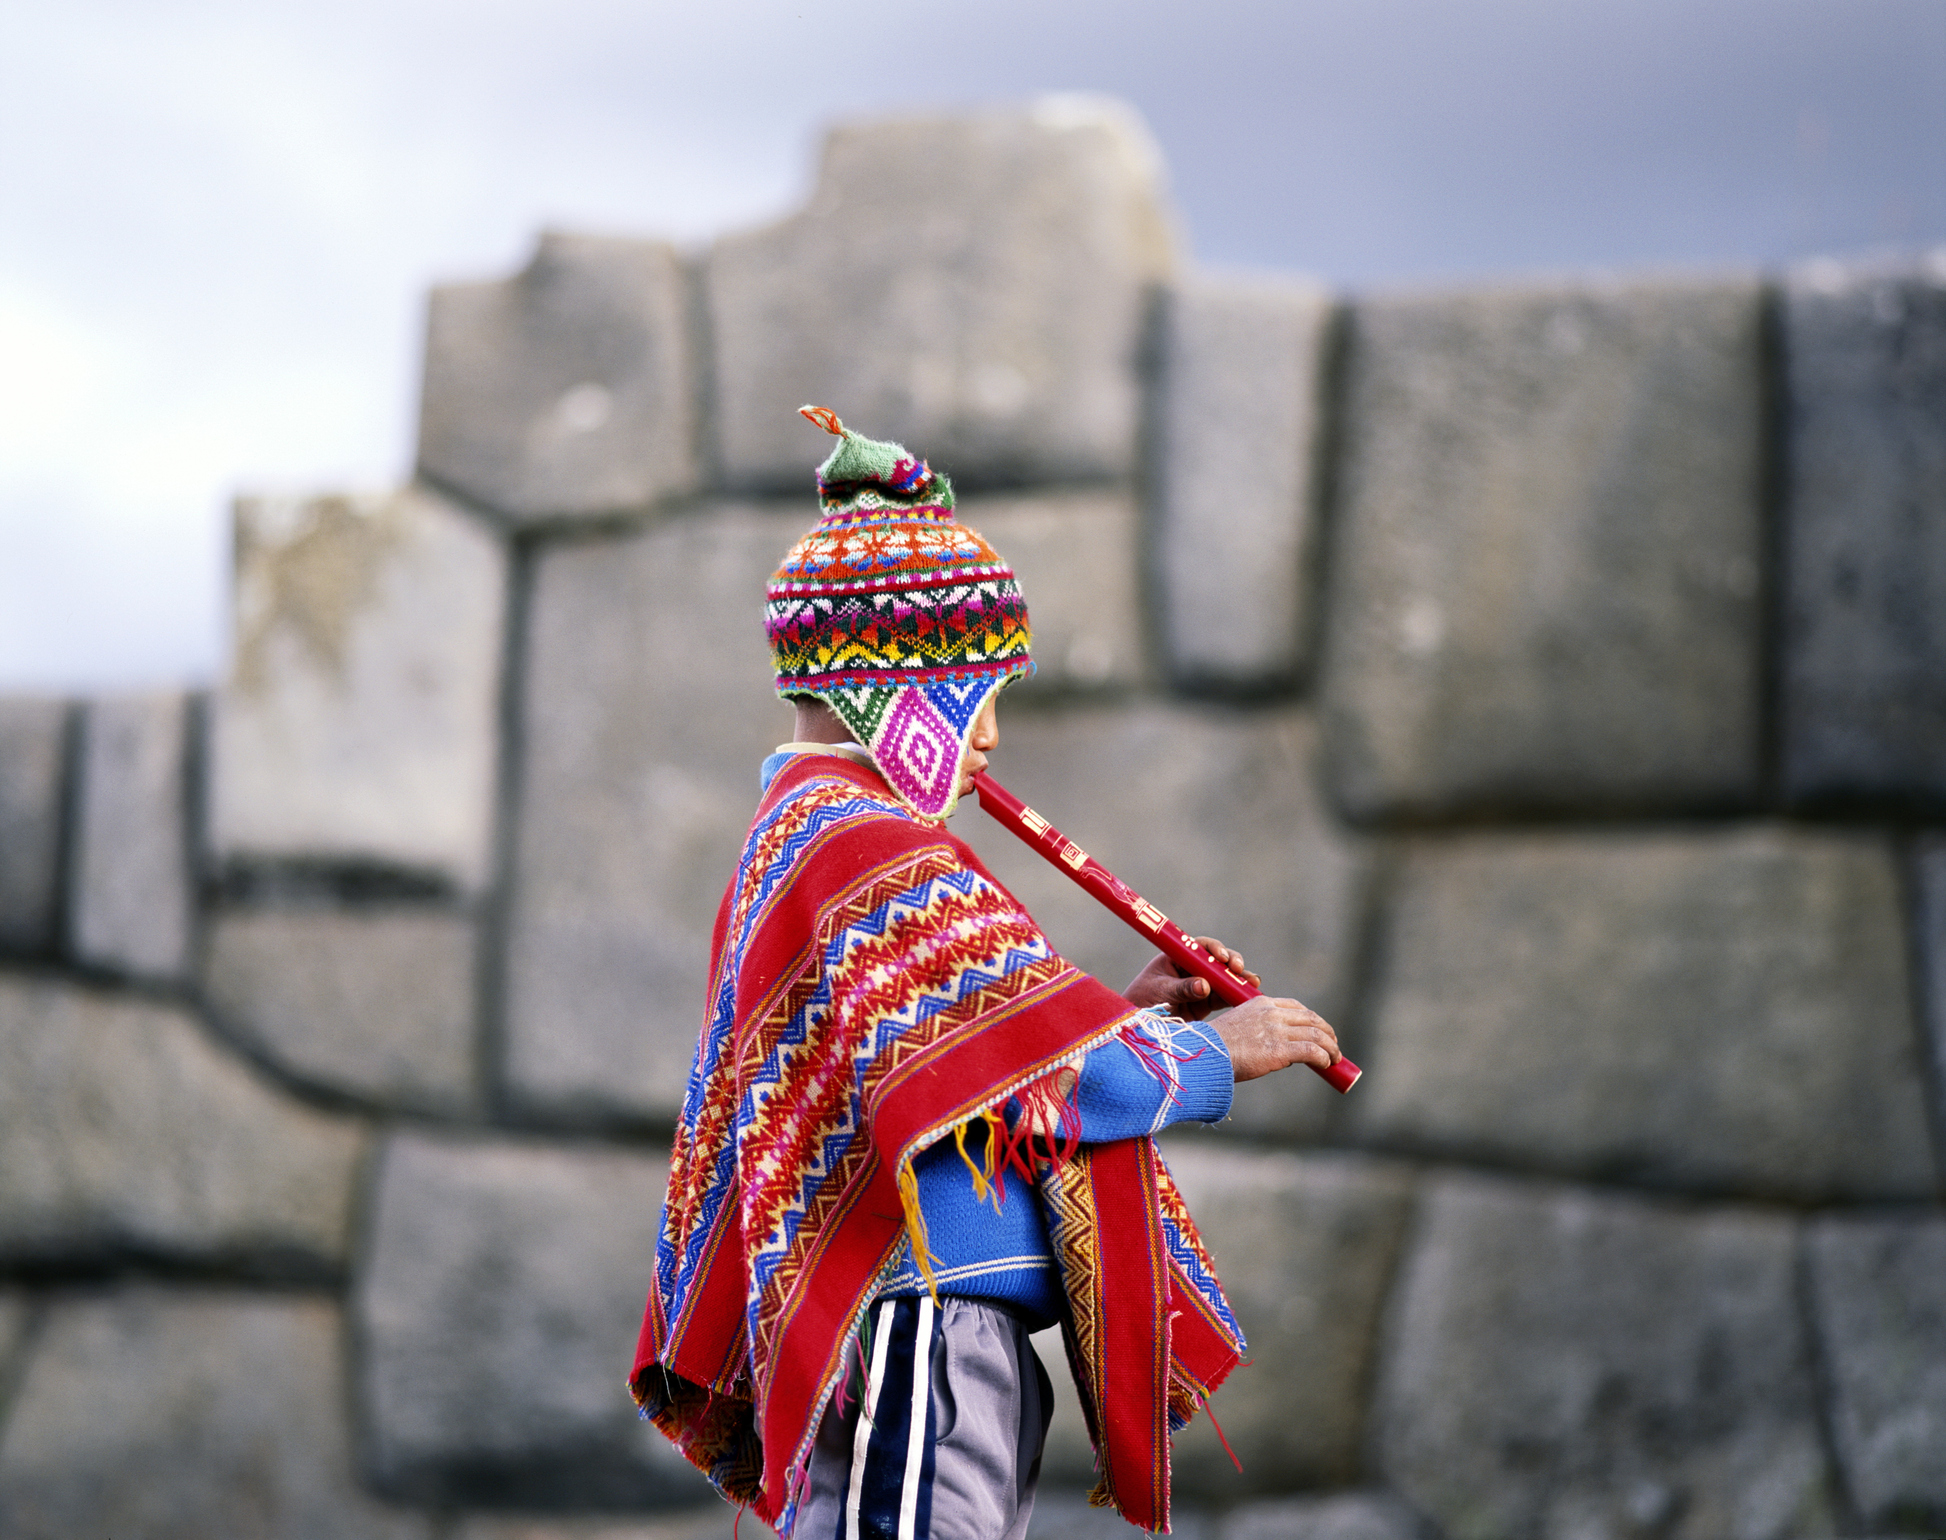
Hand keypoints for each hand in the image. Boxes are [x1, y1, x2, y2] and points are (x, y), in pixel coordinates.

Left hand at [1123, 937, 1259, 1021]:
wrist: (1137, 1026)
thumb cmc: (1140, 1001)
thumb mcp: (1159, 992)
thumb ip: (1182, 989)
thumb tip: (1204, 986)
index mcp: (1176, 957)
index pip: (1199, 946)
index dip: (1214, 949)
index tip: (1222, 957)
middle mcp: (1191, 968)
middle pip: (1217, 961)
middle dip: (1231, 963)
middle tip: (1239, 970)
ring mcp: (1200, 984)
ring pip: (1224, 978)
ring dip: (1239, 980)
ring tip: (1253, 984)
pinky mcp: (1205, 1002)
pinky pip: (1223, 997)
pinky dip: (1236, 997)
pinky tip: (1249, 998)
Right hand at [1214, 995, 1340, 1082]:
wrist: (1205, 1055)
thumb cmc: (1216, 1047)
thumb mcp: (1240, 1029)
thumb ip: (1261, 1033)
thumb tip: (1284, 1054)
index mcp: (1261, 1003)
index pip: (1296, 1007)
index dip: (1313, 1019)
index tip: (1319, 1030)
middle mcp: (1272, 1013)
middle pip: (1311, 1018)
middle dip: (1327, 1032)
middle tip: (1333, 1046)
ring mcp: (1277, 1030)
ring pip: (1316, 1034)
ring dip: (1330, 1047)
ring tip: (1335, 1059)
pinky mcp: (1280, 1050)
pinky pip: (1312, 1052)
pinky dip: (1323, 1058)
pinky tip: (1325, 1065)